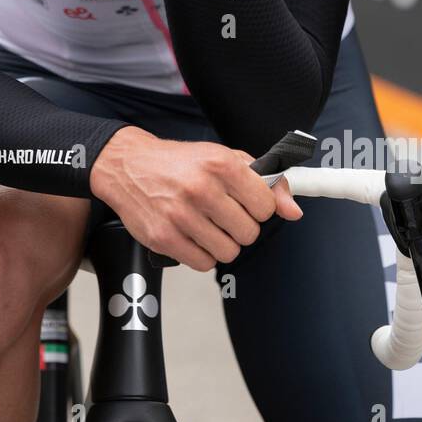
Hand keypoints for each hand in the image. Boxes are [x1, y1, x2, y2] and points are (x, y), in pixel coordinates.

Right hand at [90, 127, 301, 271]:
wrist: (128, 166)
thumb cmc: (178, 163)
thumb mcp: (223, 158)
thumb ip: (264, 181)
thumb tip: (293, 211)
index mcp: (221, 164)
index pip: (266, 206)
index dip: (258, 208)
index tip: (246, 203)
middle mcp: (201, 188)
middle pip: (249, 233)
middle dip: (240, 227)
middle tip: (222, 214)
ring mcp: (181, 215)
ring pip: (229, 252)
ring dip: (222, 243)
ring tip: (206, 225)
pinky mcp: (164, 237)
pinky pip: (203, 263)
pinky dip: (202, 254)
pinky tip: (191, 235)